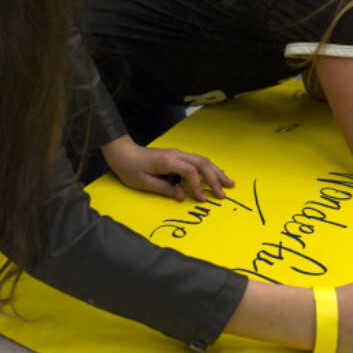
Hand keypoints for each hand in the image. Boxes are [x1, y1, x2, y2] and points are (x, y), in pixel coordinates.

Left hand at [100, 136, 233, 201]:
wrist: (123, 152)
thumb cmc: (130, 168)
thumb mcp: (144, 183)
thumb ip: (165, 189)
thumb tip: (183, 196)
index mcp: (168, 161)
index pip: (190, 172)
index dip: (198, 186)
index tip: (202, 200)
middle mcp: (176, 154)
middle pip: (201, 163)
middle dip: (215, 179)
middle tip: (223, 194)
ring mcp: (178, 153)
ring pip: (202, 160)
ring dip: (216, 172)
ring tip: (229, 182)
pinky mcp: (177, 156)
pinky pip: (197, 160)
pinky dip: (209, 168)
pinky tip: (217, 173)